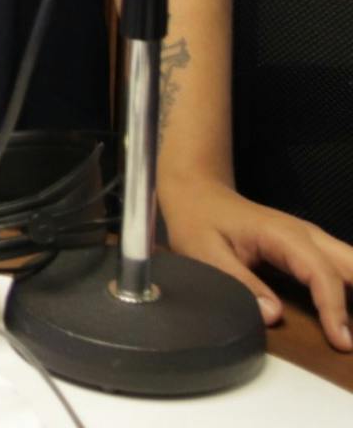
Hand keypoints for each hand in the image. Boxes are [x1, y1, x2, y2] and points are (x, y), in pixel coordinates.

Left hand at [162, 173, 352, 349]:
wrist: (197, 193)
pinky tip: (351, 316)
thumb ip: (240, 282)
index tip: (342, 342)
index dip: (334, 309)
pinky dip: (352, 290)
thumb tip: (273, 315)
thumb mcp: (205, 251)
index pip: (321, 273)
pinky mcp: (310, 250)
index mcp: (283, 235)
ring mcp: (311, 241)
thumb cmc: (197, 220)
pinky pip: (343, 271)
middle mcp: (306, 235)